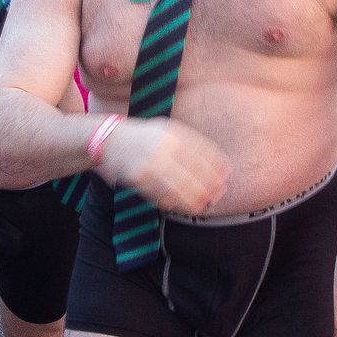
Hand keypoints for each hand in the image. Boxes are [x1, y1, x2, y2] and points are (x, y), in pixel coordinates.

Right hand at [96, 118, 230, 216]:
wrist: (110, 140)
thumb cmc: (144, 137)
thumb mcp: (167, 131)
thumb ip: (190, 143)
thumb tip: (219, 164)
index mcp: (173, 133)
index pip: (202, 151)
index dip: (216, 166)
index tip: (225, 177)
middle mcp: (162, 146)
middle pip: (194, 171)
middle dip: (209, 186)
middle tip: (217, 196)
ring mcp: (149, 162)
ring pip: (179, 186)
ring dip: (193, 199)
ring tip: (202, 206)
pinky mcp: (137, 177)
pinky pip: (159, 194)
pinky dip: (172, 202)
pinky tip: (179, 205)